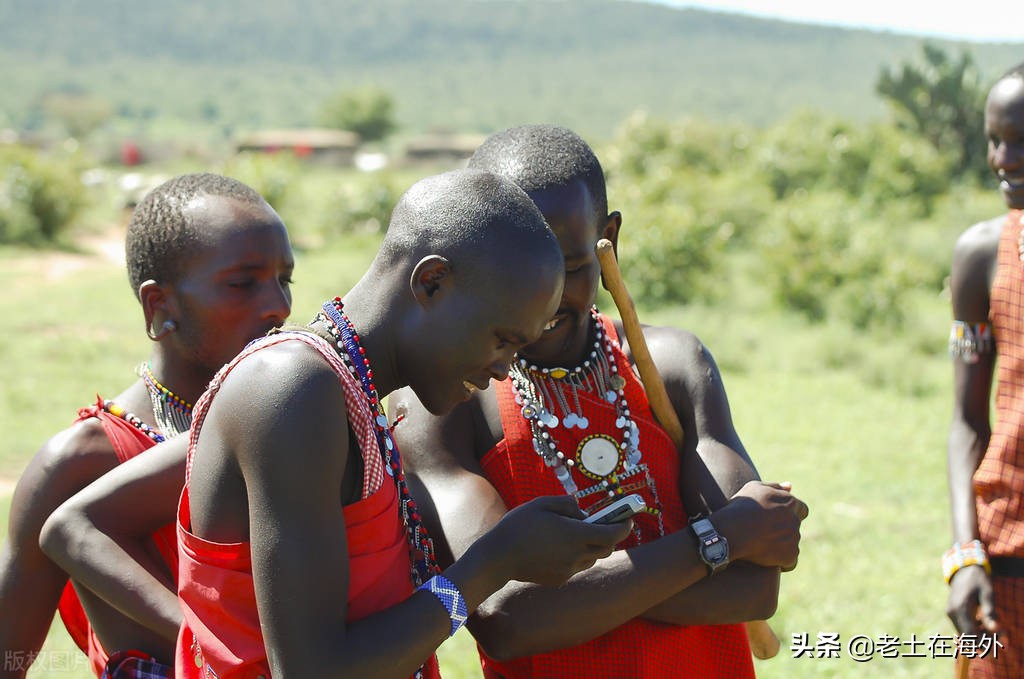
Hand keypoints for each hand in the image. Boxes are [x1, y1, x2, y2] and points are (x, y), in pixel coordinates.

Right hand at [485, 495, 632, 586]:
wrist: (497, 557)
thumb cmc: (518, 526)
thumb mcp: (542, 504)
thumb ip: (567, 503)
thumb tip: (582, 511)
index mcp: (575, 535)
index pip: (612, 534)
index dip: (624, 526)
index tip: (628, 518)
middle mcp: (576, 555)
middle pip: (606, 548)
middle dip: (610, 536)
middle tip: (605, 523)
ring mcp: (568, 570)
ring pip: (592, 558)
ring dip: (592, 546)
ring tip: (577, 534)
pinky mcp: (559, 579)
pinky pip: (576, 567)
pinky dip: (576, 556)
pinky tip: (559, 547)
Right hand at [714, 480, 807, 570]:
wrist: (730, 532)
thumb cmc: (739, 508)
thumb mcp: (754, 488)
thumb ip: (775, 487)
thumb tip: (790, 486)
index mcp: (790, 502)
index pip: (801, 509)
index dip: (790, 513)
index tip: (776, 518)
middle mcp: (795, 520)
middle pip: (795, 525)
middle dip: (784, 528)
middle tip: (764, 531)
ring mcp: (794, 538)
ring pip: (792, 542)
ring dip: (782, 543)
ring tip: (761, 543)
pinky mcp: (790, 555)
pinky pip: (791, 561)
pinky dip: (782, 561)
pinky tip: (767, 558)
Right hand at [947, 565, 997, 635]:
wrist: (963, 570)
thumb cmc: (979, 581)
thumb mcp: (988, 594)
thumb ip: (990, 613)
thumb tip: (994, 630)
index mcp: (960, 608)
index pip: (970, 635)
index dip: (984, 643)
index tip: (998, 641)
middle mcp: (952, 613)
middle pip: (968, 637)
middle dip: (985, 639)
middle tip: (1001, 632)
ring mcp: (950, 613)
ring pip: (965, 633)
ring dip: (980, 634)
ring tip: (994, 625)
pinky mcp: (951, 613)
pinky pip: (963, 627)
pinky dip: (975, 628)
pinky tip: (983, 620)